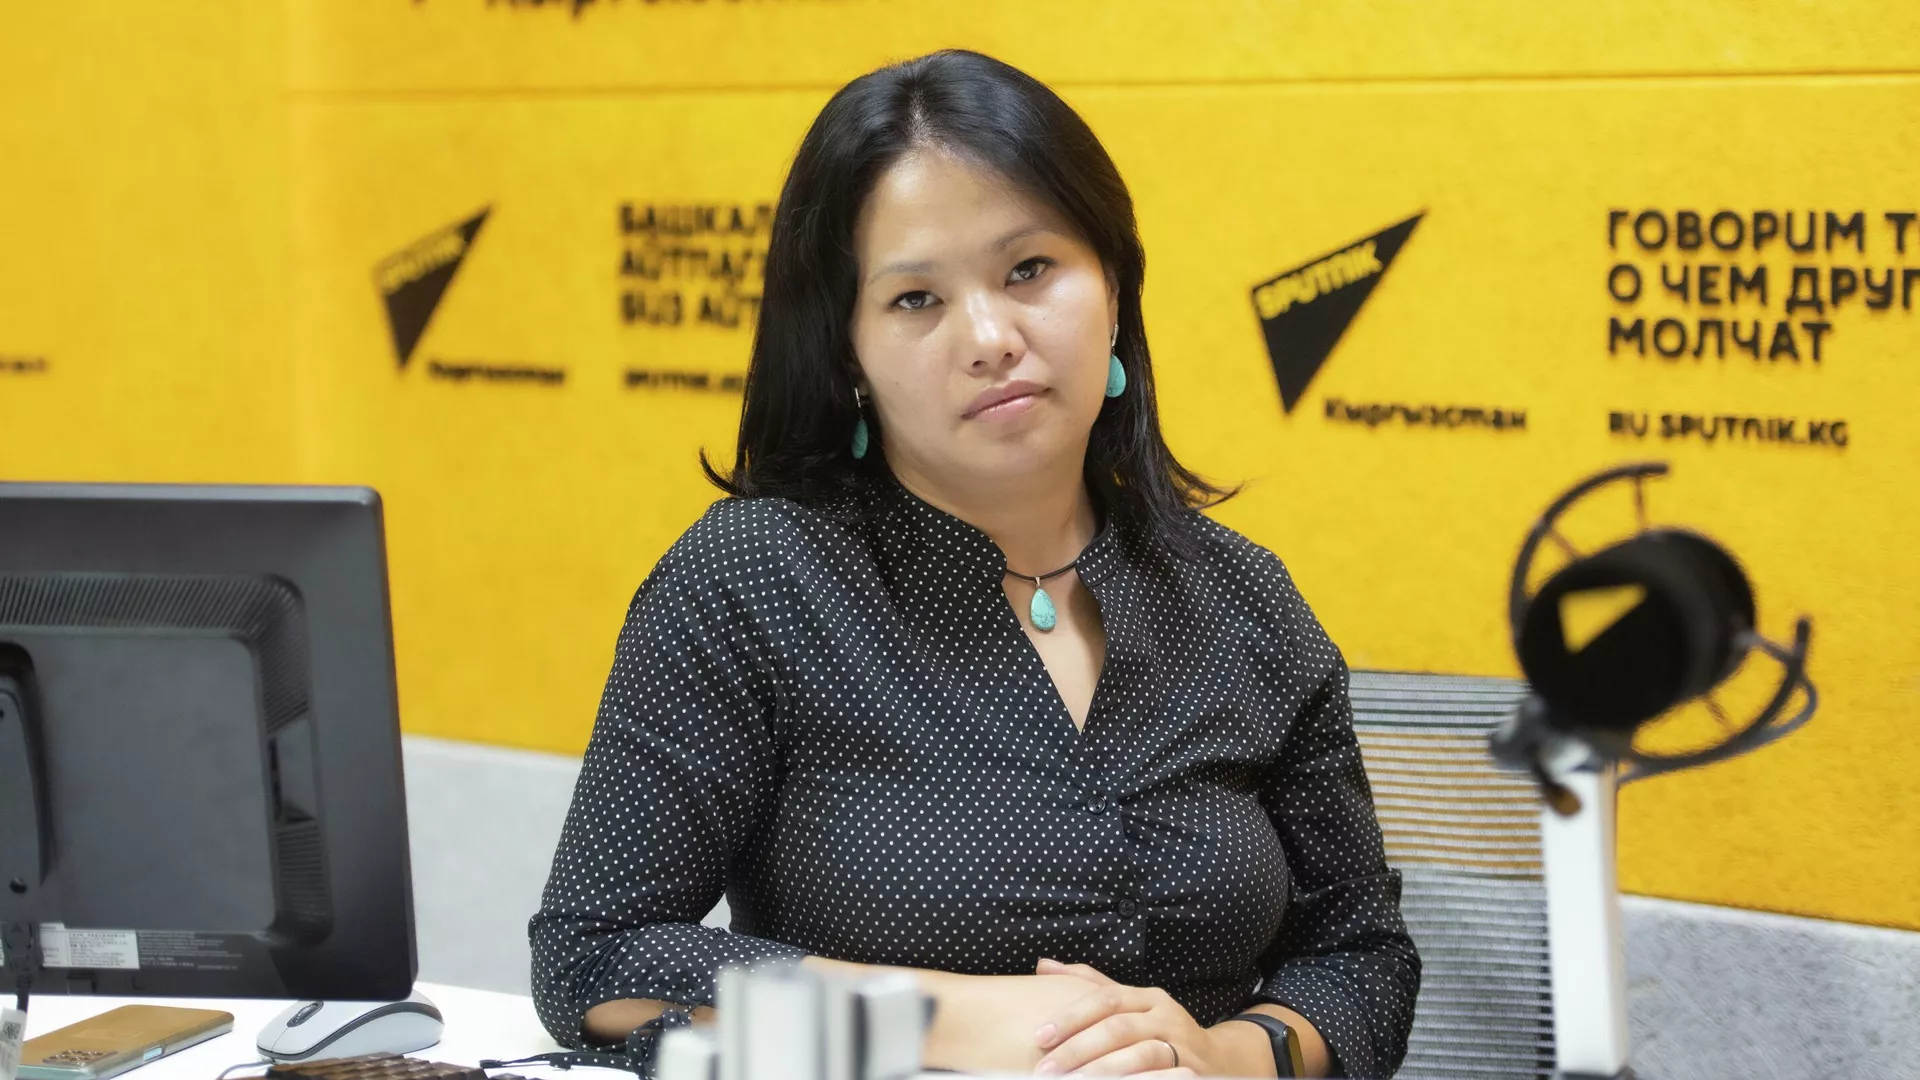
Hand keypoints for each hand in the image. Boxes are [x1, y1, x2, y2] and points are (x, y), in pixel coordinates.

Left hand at [1030, 959, 1208, 1078]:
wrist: (1216, 1059)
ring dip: (1101, 1071)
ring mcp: (1180, 1044)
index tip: (1040, 1036)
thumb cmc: (1158, 1030)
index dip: (1071, 1016)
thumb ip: (1089, 985)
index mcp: (1146, 997)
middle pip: (1117, 1028)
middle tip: (1046, 1068)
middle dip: (1078, 1049)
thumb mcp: (1130, 1004)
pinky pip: (1158, 1076)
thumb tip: (1043, 965)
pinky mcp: (1190, 1070)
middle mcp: (1165, 1015)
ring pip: (1139, 1055)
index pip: (1105, 999)